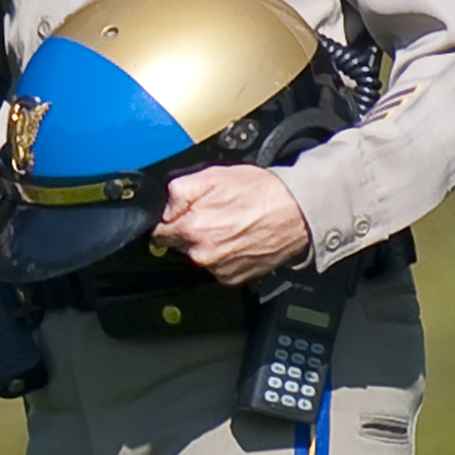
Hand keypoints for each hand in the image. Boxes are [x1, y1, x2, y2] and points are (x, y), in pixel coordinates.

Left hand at [156, 163, 314, 280]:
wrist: (296, 213)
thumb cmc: (261, 192)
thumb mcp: (213, 176)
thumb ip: (179, 191)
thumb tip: (163, 206)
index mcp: (191, 228)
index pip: (158, 232)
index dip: (167, 220)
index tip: (177, 215)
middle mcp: (202, 253)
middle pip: (177, 245)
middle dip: (188, 230)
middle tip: (211, 214)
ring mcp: (218, 268)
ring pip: (198, 256)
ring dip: (207, 243)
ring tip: (230, 225)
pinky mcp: (234, 277)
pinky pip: (217, 267)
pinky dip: (223, 255)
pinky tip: (238, 239)